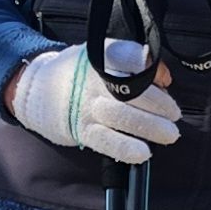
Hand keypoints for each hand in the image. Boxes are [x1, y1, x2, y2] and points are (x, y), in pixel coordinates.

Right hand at [7, 41, 181, 163]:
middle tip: (174, 114)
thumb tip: (164, 78)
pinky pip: (106, 140)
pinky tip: (143, 153)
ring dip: (150, 127)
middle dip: (159, 104)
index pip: (130, 57)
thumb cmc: (78, 73)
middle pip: (132, 91)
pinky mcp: (80, 128)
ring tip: (169, 134)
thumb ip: (133, 64)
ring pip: (122, 116)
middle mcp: (93, 79)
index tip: (164, 80)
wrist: (36, 89)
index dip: (152, 69)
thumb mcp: (101, 57)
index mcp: (100, 56)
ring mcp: (86, 105)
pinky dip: (126, 148)